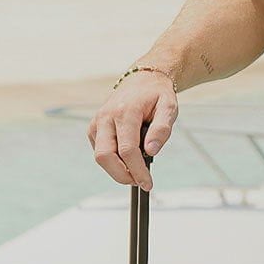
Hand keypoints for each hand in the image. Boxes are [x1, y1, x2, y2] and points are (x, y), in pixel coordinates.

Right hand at [89, 71, 177, 188]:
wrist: (142, 80)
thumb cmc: (157, 95)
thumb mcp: (169, 108)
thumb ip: (162, 129)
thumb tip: (150, 151)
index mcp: (126, 110)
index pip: (127, 149)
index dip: (137, 171)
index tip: (148, 184)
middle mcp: (107, 116)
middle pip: (105, 156)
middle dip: (121, 175)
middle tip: (139, 182)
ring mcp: (97, 122)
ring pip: (100, 156)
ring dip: (117, 170)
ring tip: (137, 170)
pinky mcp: (94, 128)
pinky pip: (99, 150)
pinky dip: (113, 160)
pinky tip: (128, 156)